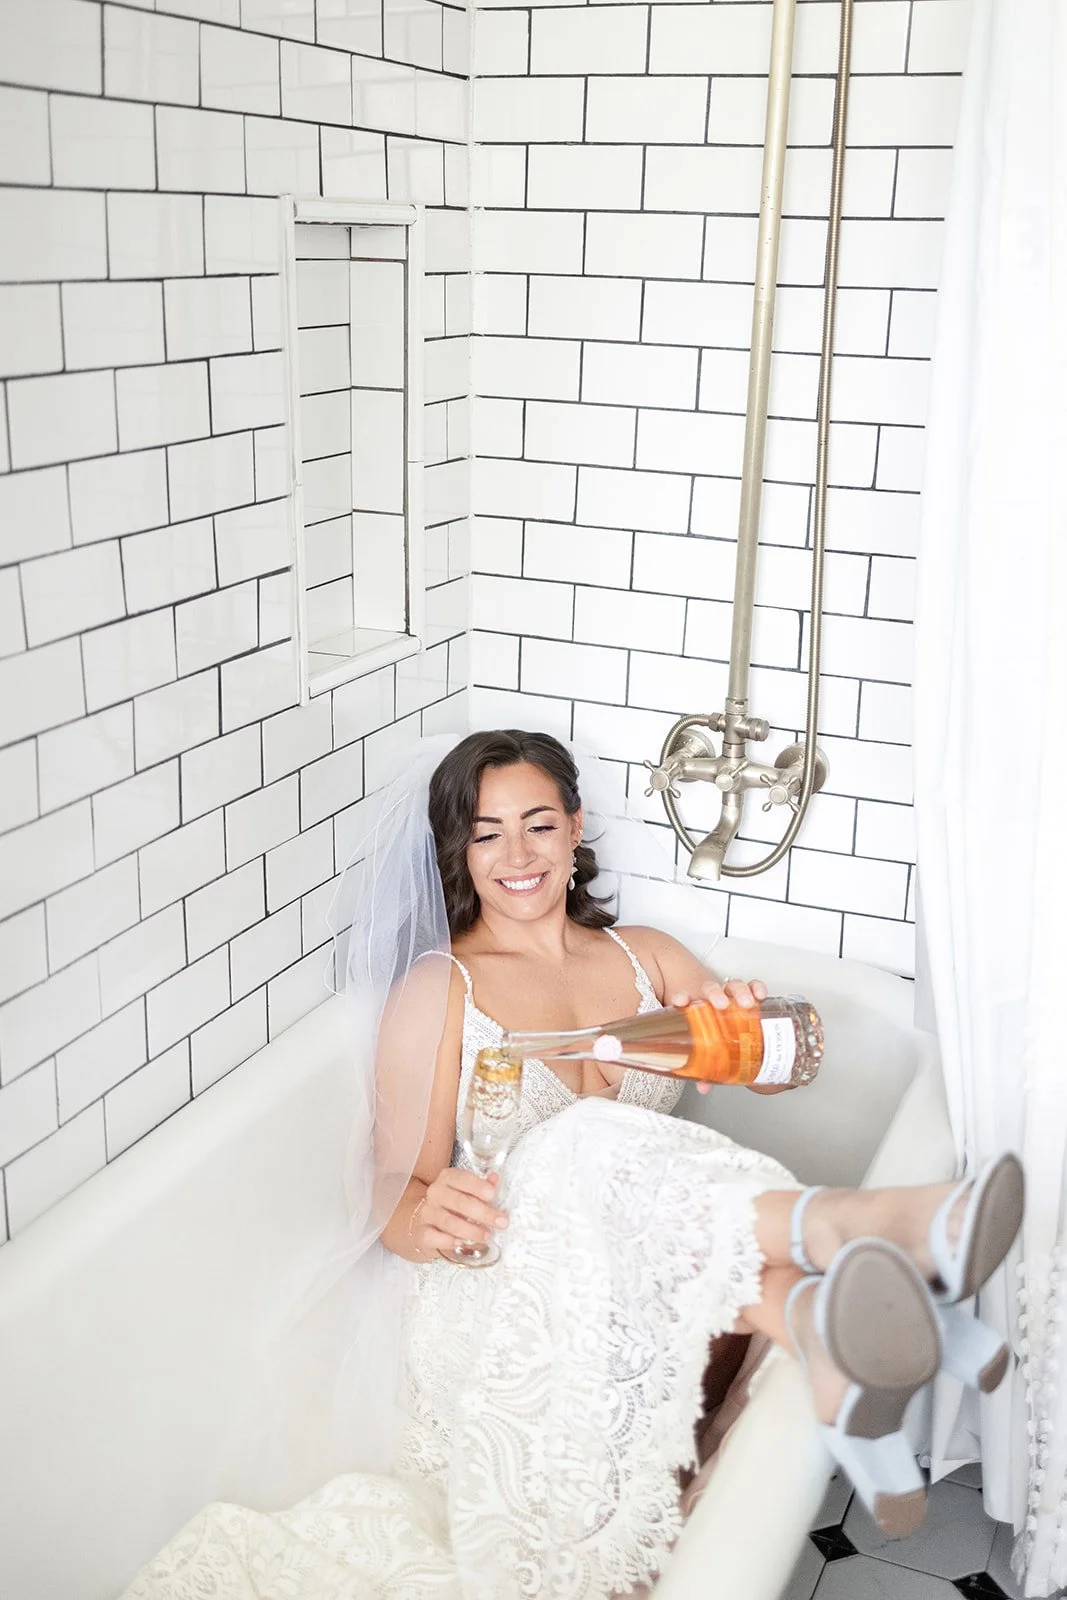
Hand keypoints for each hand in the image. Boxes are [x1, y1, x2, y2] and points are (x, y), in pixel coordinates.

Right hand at [415, 1168, 507, 1256]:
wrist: (428, 1223)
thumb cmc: (454, 1206)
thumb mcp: (468, 1193)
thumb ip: (483, 1187)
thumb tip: (495, 1178)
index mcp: (447, 1178)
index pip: (462, 1178)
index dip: (478, 1186)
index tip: (492, 1195)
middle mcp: (435, 1193)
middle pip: (459, 1201)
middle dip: (483, 1213)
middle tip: (501, 1222)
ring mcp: (427, 1213)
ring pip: (448, 1221)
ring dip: (470, 1230)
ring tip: (487, 1236)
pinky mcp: (422, 1232)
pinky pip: (432, 1236)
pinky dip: (447, 1240)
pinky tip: (460, 1243)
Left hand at [669, 976, 767, 1095]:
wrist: (737, 1031)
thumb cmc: (717, 1038)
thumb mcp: (710, 1053)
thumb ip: (705, 1069)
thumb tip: (704, 1086)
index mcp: (698, 1010)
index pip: (686, 999)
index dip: (682, 997)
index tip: (680, 1001)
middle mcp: (714, 1000)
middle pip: (711, 988)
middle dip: (715, 993)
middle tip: (721, 1004)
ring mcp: (731, 996)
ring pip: (733, 985)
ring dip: (739, 991)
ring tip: (746, 1003)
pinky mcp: (750, 995)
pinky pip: (753, 987)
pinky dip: (757, 988)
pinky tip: (760, 996)